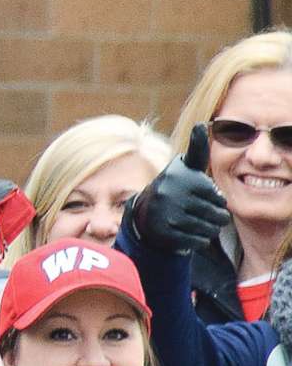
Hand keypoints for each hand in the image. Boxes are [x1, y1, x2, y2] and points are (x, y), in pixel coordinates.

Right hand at [126, 125, 229, 255]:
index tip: (201, 198)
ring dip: (207, 230)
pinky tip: (188, 232)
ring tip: (196, 223)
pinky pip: (197, 242)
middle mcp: (173, 194)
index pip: (220, 200)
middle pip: (216, 216)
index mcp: (183, 178)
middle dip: (214, 218)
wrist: (146, 212)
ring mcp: (167, 214)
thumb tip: (202, 124)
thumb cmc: (176, 187)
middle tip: (202, 214)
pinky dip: (197, 240)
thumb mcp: (185, 166)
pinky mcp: (164, 233)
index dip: (215, 201)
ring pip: (208, 230)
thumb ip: (197, 147)